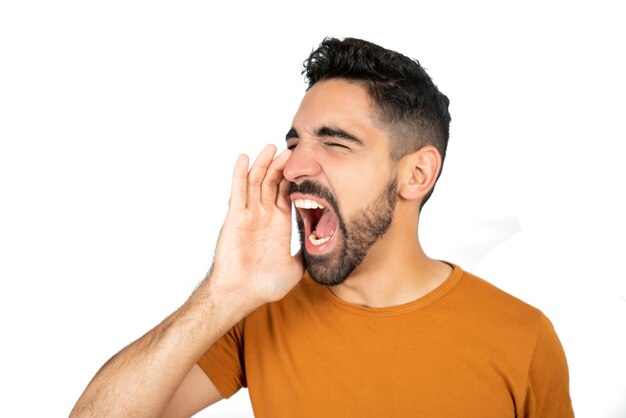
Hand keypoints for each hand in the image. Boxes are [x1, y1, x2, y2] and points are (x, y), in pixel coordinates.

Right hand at [208, 144, 302, 309]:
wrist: (243, 294)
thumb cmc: (266, 284)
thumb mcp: (297, 266)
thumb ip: (308, 253)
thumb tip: (327, 249)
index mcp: (281, 223)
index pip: (289, 193)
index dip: (297, 178)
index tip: (307, 163)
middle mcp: (265, 215)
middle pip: (274, 183)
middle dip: (282, 166)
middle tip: (293, 149)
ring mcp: (250, 214)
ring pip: (257, 182)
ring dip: (264, 164)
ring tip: (271, 147)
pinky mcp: (236, 216)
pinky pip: (238, 191)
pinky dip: (240, 174)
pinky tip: (245, 158)